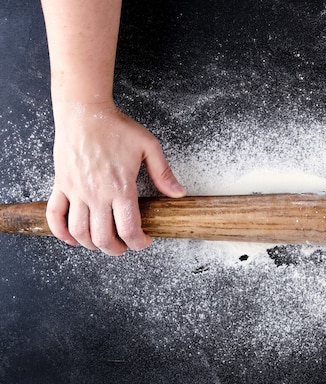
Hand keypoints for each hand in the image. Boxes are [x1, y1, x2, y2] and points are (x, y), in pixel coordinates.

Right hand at [46, 101, 185, 254]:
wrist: (85, 111)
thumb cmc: (116, 127)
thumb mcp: (149, 146)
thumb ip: (163, 173)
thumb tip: (179, 193)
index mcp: (121, 187)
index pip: (129, 229)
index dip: (138, 242)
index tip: (145, 241)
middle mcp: (97, 193)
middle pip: (103, 238)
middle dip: (117, 249)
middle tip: (125, 246)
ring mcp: (76, 191)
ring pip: (79, 231)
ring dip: (91, 245)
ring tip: (103, 243)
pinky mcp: (61, 185)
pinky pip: (54, 215)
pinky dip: (61, 232)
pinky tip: (72, 238)